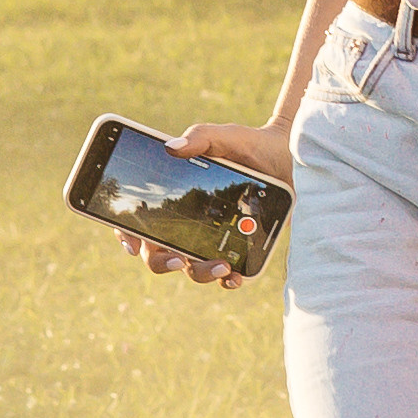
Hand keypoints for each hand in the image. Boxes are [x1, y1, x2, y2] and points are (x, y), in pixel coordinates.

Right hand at [115, 118, 291, 289]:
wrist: (290, 157)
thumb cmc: (250, 145)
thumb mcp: (225, 136)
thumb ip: (200, 137)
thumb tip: (173, 147)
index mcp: (176, 195)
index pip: (138, 218)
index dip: (127, 233)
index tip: (132, 242)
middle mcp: (188, 221)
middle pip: (159, 252)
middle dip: (163, 261)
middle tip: (178, 258)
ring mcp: (212, 238)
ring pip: (192, 268)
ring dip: (200, 272)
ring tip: (222, 265)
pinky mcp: (238, 248)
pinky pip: (226, 275)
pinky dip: (228, 281)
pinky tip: (236, 276)